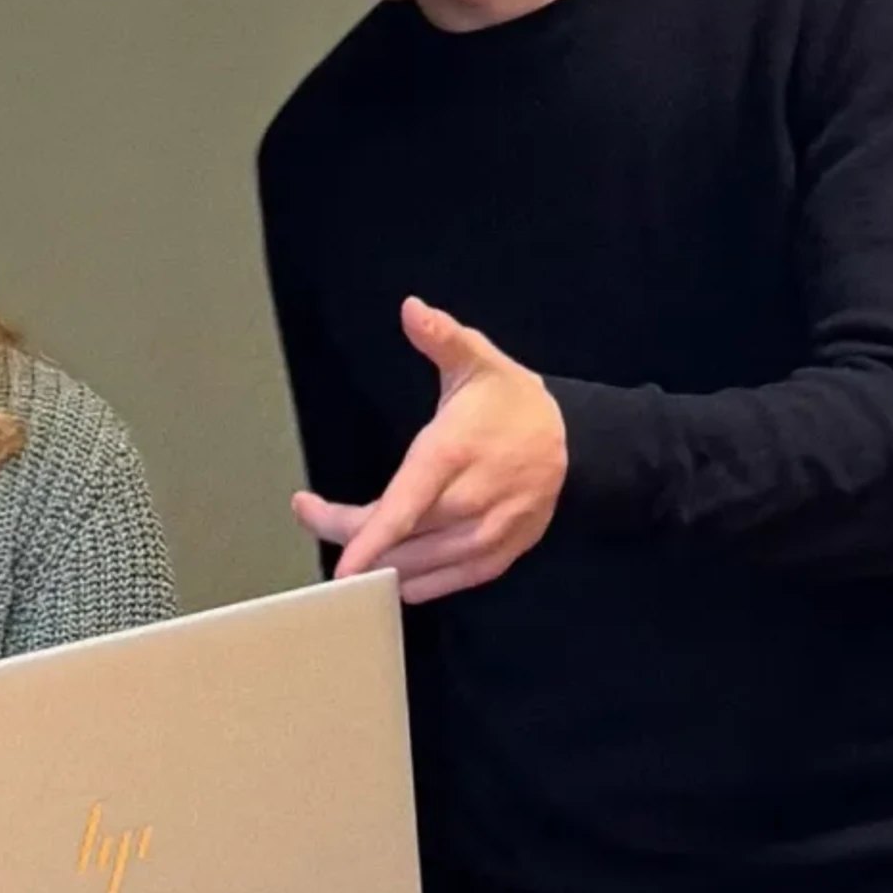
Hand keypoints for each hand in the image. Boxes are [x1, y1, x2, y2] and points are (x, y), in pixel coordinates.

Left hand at [295, 299, 568, 604]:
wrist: (578, 444)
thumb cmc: (514, 403)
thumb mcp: (478, 360)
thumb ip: (442, 338)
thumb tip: (412, 309)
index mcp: (453, 455)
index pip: (401, 507)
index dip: (363, 537)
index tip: (329, 554)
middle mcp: (469, 504)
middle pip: (396, 539)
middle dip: (347, 532)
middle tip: (314, 513)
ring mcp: (487, 536)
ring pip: (417, 567)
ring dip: (377, 560)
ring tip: (349, 540)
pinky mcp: (498, 557)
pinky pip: (446, 582)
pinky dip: (414, 582)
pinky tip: (389, 573)